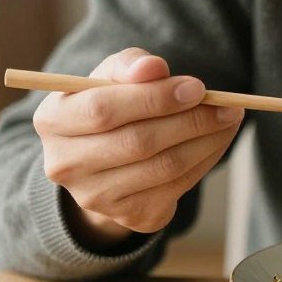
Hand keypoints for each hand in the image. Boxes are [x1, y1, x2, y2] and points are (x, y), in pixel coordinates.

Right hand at [33, 48, 243, 245]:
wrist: (106, 161)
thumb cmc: (111, 105)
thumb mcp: (112, 77)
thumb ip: (130, 66)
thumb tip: (154, 68)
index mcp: (52, 121)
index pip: (103, 110)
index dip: (154, 99)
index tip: (197, 87)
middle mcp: (66, 165)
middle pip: (138, 142)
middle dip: (190, 121)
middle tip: (227, 106)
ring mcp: (96, 197)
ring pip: (164, 167)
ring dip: (207, 140)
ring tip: (230, 118)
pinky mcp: (130, 216)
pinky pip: (178, 187)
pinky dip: (206, 160)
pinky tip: (218, 140)